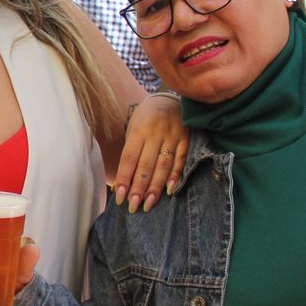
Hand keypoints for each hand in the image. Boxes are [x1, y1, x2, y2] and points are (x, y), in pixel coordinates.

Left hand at [113, 93, 187, 211]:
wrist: (167, 99)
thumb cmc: (144, 119)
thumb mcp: (132, 128)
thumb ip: (130, 153)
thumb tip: (121, 182)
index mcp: (138, 130)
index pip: (129, 159)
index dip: (124, 179)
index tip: (119, 197)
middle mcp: (155, 133)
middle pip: (146, 165)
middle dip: (138, 188)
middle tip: (133, 207)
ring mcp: (172, 136)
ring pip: (163, 165)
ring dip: (156, 187)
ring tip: (148, 204)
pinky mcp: (186, 139)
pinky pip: (181, 160)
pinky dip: (175, 176)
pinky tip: (169, 190)